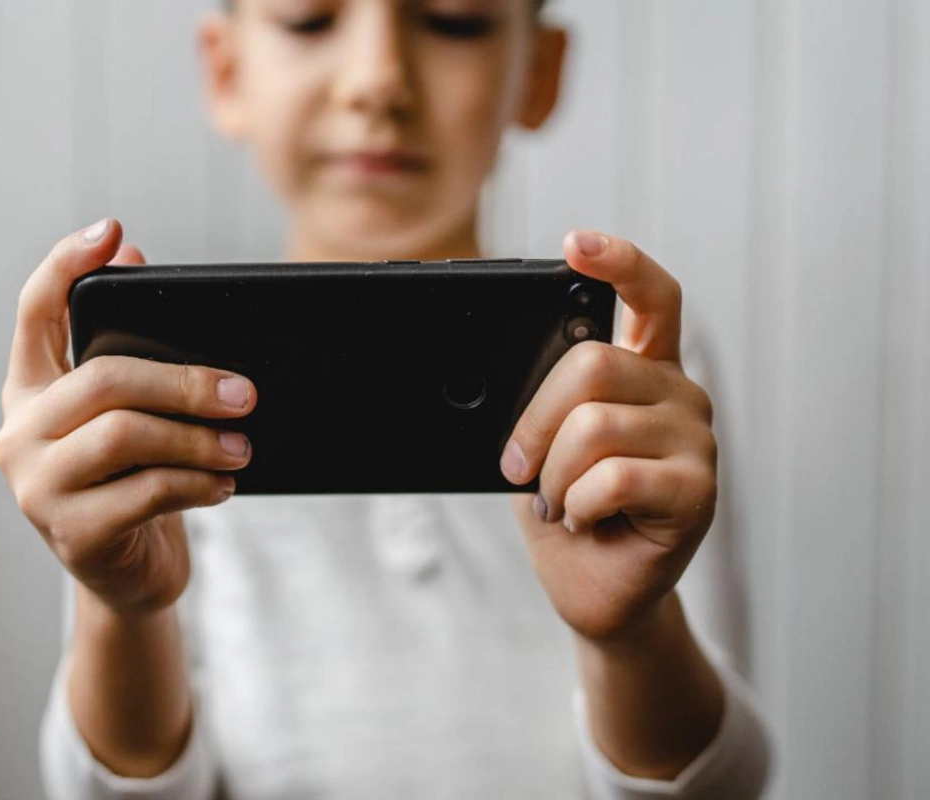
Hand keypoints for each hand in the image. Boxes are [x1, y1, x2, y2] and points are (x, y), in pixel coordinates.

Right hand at [0, 218, 257, 615]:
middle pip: (104, 378)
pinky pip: (147, 491)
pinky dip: (197, 482)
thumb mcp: (131, 416)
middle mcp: (20, 433)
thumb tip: (134, 260)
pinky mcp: (71, 533)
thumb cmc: (134, 481)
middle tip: (244, 392)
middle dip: (184, 380)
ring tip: (243, 446)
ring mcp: (37, 486)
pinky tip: (224, 483)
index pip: (35, 312)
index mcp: (30, 390)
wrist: (129, 578)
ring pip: (127, 434)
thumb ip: (129, 350)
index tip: (111, 229)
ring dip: (199, 437)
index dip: (65, 265)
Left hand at [503, 231, 717, 641]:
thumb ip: (540, 399)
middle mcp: (679, 394)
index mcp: (645, 371)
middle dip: (534, 421)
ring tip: (562, 501)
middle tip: (522, 467)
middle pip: (593, 365)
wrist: (592, 589)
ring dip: (553, 475)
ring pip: (594, 425)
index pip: (650, 296)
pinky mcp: (698, 490)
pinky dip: (575, 505)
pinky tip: (586, 520)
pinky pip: (609, 477)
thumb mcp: (538, 442)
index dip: (618, 261)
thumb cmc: (563, 509)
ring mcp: (696, 440)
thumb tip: (492, 373)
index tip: (575, 245)